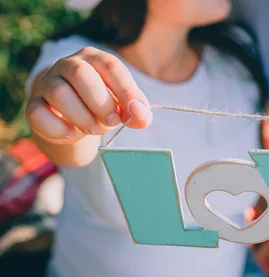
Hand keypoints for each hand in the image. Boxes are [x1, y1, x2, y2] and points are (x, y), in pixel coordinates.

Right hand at [26, 47, 151, 144]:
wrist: (70, 117)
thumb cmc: (100, 105)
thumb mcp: (121, 105)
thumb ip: (135, 110)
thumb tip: (143, 117)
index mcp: (94, 59)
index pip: (111, 67)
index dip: (127, 91)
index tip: (137, 113)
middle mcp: (68, 65)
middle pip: (81, 74)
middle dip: (101, 103)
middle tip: (112, 122)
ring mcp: (47, 83)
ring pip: (59, 93)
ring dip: (82, 117)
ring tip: (94, 128)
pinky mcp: (33, 104)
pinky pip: (38, 114)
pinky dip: (58, 128)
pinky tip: (71, 134)